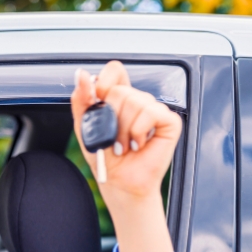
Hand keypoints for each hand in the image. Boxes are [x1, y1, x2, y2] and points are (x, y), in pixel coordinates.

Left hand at [71, 61, 181, 202]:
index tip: (96, 101)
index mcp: (118, 98)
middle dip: (109, 118)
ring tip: (124, 145)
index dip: (104, 83)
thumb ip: (82, 99)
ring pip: (135, 101)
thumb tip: (82, 74)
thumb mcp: (85, 126)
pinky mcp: (169, 122)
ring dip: (122, 130)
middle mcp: (138, 100)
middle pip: (121, 90)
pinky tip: (138, 144)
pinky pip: (152, 112)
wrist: (117, 181)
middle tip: (112, 138)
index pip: (115, 71)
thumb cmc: (104, 156)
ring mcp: (154, 110)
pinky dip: (139, 131)